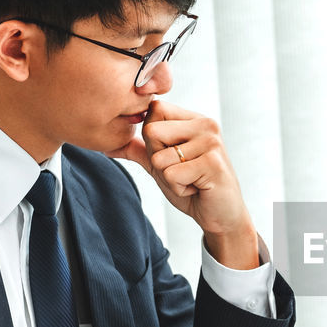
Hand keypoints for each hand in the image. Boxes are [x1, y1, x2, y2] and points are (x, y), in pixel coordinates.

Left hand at [109, 99, 260, 268]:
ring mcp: (211, 142)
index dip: (154, 140)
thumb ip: (138, 150)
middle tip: (185, 171)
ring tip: (192, 181)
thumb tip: (105, 145)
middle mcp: (206, 124)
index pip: (154, 111)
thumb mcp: (161, 165)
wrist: (221, 216)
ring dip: (170, 178)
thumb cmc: (194, 188)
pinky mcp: (213, 163)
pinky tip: (198, 189)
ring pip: (160, 158)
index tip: (176, 156)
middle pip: (152, 131)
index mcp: (194, 119)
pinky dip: (180, 189)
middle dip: (159, 160)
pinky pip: (172, 175)